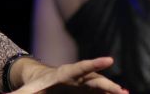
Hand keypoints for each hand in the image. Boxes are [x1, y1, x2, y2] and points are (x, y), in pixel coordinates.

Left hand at [10, 57, 127, 93]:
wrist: (42, 81)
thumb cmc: (36, 86)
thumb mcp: (28, 90)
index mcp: (65, 74)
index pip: (81, 67)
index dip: (95, 64)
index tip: (109, 59)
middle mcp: (78, 76)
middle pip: (94, 79)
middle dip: (107, 84)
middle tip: (121, 90)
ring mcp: (85, 83)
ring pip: (101, 85)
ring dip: (113, 89)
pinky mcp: (88, 90)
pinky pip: (101, 92)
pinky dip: (111, 93)